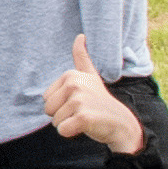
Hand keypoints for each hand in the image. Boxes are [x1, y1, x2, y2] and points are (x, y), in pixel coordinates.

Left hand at [42, 37, 143, 153]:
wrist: (121, 122)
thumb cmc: (100, 101)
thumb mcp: (91, 76)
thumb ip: (82, 57)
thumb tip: (80, 36)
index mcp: (70, 75)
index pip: (46, 98)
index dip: (60, 105)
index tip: (79, 101)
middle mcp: (74, 84)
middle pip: (48, 110)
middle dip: (62, 116)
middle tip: (82, 112)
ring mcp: (79, 100)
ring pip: (55, 121)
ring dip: (69, 124)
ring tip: (86, 118)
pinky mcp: (83, 117)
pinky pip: (63, 130)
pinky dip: (72, 133)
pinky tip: (86, 126)